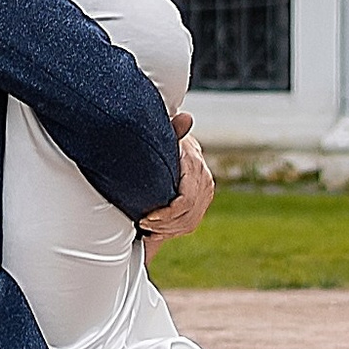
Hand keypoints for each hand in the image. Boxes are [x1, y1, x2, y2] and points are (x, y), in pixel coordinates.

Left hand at [139, 110, 213, 246]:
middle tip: (143, 224)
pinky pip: (191, 223)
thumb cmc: (164, 140)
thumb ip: (174, 128)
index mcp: (194, 165)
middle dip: (164, 224)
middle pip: (187, 214)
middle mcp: (204, 180)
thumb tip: (186, 117)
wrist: (176, 145)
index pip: (186, 200)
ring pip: (189, 222)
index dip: (166, 213)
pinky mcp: (203, 201)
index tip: (147, 217)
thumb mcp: (166, 133)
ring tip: (148, 229)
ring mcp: (205, 192)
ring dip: (167, 229)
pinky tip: (158, 230)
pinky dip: (174, 230)